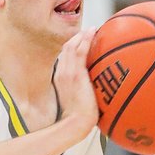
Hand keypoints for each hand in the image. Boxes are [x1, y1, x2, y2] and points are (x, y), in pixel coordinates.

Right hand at [54, 28, 98, 142]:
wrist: (75, 124)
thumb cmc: (78, 119)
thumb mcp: (78, 102)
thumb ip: (82, 92)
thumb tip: (94, 91)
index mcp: (60, 79)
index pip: (64, 57)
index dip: (72, 47)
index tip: (82, 42)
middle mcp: (61, 73)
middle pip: (66, 48)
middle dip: (77, 38)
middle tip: (89, 32)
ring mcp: (67, 73)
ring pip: (71, 47)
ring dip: (82, 36)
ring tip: (92, 30)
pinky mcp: (76, 74)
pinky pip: (80, 51)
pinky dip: (86, 40)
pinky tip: (94, 32)